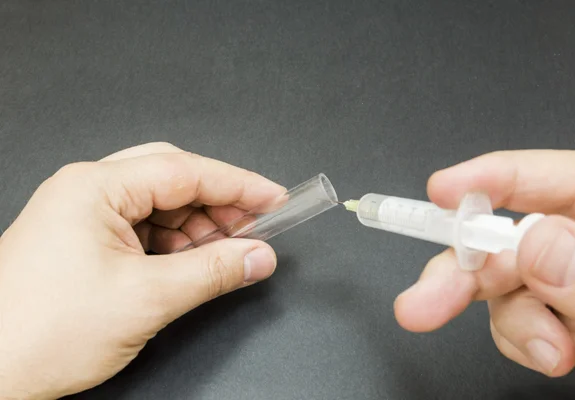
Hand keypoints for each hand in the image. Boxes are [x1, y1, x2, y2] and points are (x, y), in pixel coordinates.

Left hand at [0, 142, 284, 398]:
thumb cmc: (40, 333)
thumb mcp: (145, 299)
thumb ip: (212, 272)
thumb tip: (257, 256)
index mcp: (93, 188)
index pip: (185, 172)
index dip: (238, 184)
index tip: (274, 199)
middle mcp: (87, 193)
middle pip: (173, 181)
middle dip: (218, 205)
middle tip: (256, 229)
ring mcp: (84, 216)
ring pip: (161, 207)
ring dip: (199, 229)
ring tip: (228, 254)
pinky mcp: (86, 242)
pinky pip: (145, 230)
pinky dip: (177, 246)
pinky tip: (196, 264)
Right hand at [394, 150, 574, 395]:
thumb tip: (537, 244)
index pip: (562, 181)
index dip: (497, 178)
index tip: (444, 192)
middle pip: (516, 235)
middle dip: (468, 268)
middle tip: (425, 300)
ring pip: (508, 283)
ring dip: (511, 318)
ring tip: (546, 353)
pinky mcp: (565, 324)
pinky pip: (519, 321)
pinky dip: (523, 341)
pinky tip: (553, 356)